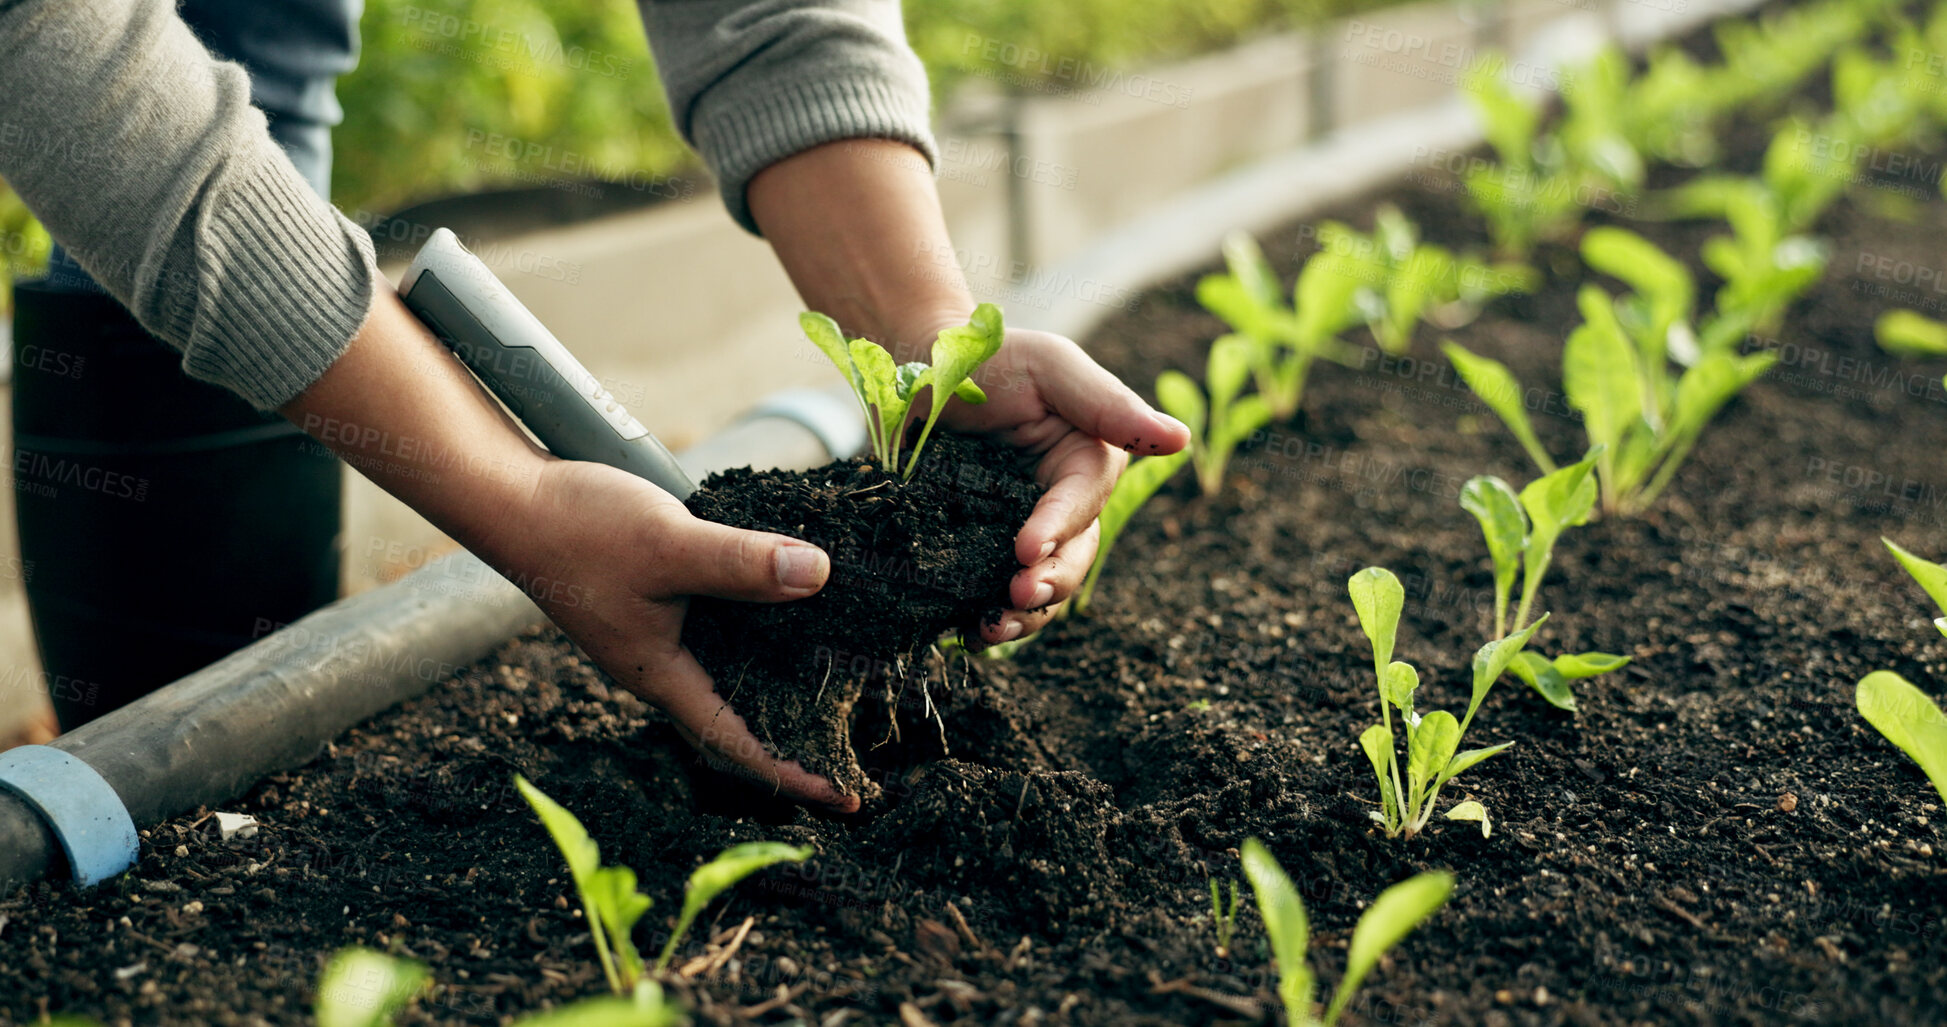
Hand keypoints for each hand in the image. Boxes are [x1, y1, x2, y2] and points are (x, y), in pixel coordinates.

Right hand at [500, 458, 858, 811]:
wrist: (513, 497)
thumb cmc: (578, 529)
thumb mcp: (670, 545)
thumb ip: (742, 563)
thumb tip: (818, 575)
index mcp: (662, 675)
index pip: (739, 744)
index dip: (794, 774)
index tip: (848, 797)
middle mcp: (662, 665)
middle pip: (740, 718)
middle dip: (797, 737)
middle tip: (858, 750)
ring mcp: (657, 633)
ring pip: (732, 670)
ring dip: (783, 681)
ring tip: (841, 687)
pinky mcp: (657, 597)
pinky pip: (721, 625)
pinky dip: (762, 626)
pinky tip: (793, 605)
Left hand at [914, 323, 1190, 643]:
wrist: (916, 369)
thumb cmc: (988, 356)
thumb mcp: (1048, 367)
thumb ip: (1108, 404)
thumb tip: (1181, 440)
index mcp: (1087, 462)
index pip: (1083, 503)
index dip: (1059, 529)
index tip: (1025, 548)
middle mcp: (1063, 505)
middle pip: (1073, 557)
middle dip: (1049, 583)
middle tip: (1014, 596)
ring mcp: (1021, 530)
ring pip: (1042, 586)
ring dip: (1025, 615)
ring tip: (990, 629)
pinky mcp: (982, 548)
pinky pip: (993, 592)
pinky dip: (987, 618)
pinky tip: (966, 634)